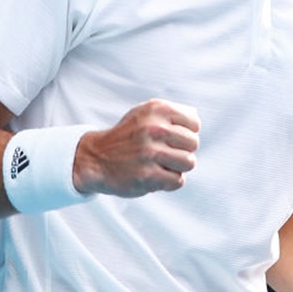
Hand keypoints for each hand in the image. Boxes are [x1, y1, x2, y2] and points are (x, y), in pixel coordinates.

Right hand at [72, 99, 200, 196]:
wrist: (96, 159)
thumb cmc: (127, 136)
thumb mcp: (145, 113)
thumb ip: (173, 112)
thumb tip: (196, 118)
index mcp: (156, 110)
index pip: (195, 124)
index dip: (186, 133)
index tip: (169, 138)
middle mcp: (154, 128)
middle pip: (193, 144)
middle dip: (182, 150)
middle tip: (164, 153)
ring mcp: (150, 153)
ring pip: (189, 163)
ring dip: (177, 167)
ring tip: (160, 164)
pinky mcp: (147, 176)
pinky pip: (178, 181)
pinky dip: (169, 182)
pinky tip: (154, 175)